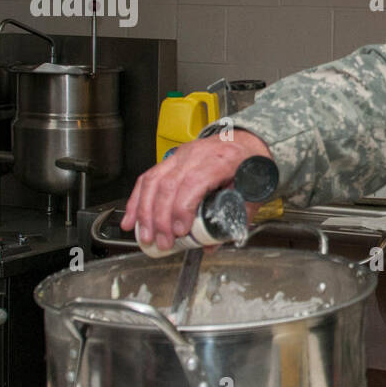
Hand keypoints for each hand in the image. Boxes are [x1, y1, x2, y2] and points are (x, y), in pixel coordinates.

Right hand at [120, 130, 273, 251]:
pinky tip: (132, 219)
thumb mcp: (253, 191)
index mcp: (223, 159)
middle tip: (163, 241)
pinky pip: (148, 179)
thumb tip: (211, 244)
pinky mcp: (170, 160)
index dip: (182, 209)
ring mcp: (181, 155)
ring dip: (145, 212)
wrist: (247, 142)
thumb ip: (236, 218)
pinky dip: (136, 201)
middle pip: (169, 184)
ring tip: (145, 236)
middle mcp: (198, 154)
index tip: (180, 231)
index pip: (194, 182)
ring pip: (154, 181)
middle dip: (161, 218)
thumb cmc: (251, 165)